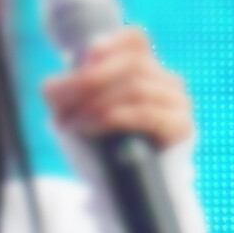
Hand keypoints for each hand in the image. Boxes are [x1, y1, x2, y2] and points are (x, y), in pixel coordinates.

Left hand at [41, 27, 192, 149]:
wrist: (122, 192)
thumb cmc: (100, 149)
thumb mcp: (75, 115)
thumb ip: (63, 94)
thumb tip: (52, 87)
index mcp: (145, 72)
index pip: (137, 40)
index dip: (111, 42)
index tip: (86, 57)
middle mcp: (166, 83)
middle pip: (133, 63)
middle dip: (93, 78)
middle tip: (63, 99)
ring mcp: (178, 104)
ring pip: (138, 87)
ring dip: (99, 101)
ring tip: (76, 121)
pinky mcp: (181, 128)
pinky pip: (148, 113)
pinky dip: (115, 116)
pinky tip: (94, 126)